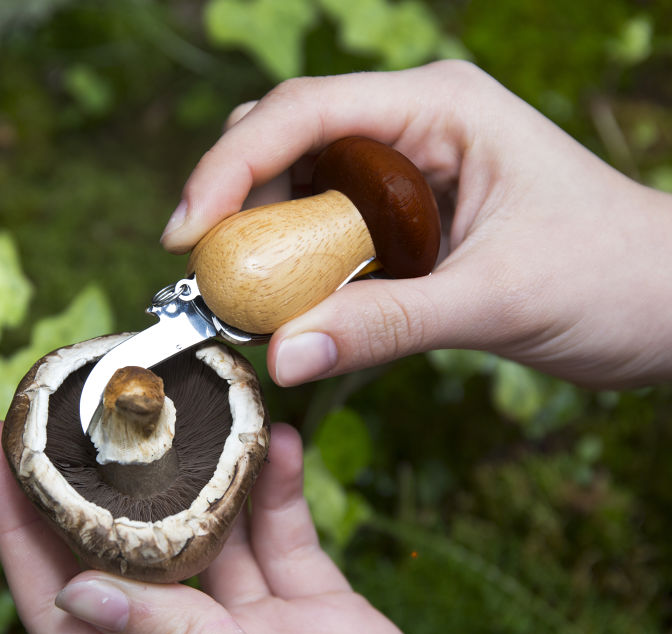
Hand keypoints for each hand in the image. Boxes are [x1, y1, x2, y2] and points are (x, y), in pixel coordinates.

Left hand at [0, 420, 449, 633]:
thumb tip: (75, 591)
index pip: (54, 599)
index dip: (15, 524)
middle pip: (123, 550)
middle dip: (101, 473)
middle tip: (81, 396)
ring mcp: (251, 630)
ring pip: (208, 532)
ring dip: (202, 468)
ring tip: (188, 399)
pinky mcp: (313, 612)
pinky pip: (284, 540)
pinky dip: (279, 492)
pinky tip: (279, 442)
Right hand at [161, 60, 671, 389]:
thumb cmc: (616, 280)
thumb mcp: (496, 300)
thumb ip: (385, 327)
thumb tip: (280, 356)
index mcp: (438, 108)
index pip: (304, 112)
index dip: (231, 167)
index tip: (187, 234)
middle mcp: (414, 124)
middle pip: (286, 138)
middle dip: (237, 200)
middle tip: (211, 273)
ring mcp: (407, 169)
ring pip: (299, 184)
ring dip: (264, 239)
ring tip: (249, 300)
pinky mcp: (406, 215)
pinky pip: (328, 229)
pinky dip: (298, 266)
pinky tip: (294, 306)